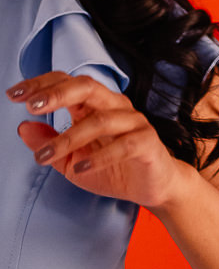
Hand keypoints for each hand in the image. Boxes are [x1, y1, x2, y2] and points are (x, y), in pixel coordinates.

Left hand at [9, 71, 188, 210]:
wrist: (153, 185)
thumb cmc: (113, 168)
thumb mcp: (71, 161)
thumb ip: (49, 143)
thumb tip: (23, 127)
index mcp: (95, 105)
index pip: (68, 83)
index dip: (42, 85)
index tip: (14, 94)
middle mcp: (115, 106)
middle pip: (87, 87)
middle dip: (58, 94)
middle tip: (31, 106)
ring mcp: (133, 122)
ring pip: (100, 119)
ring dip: (69, 137)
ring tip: (45, 156)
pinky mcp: (147, 142)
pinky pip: (124, 144)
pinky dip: (100, 156)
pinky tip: (79, 166)